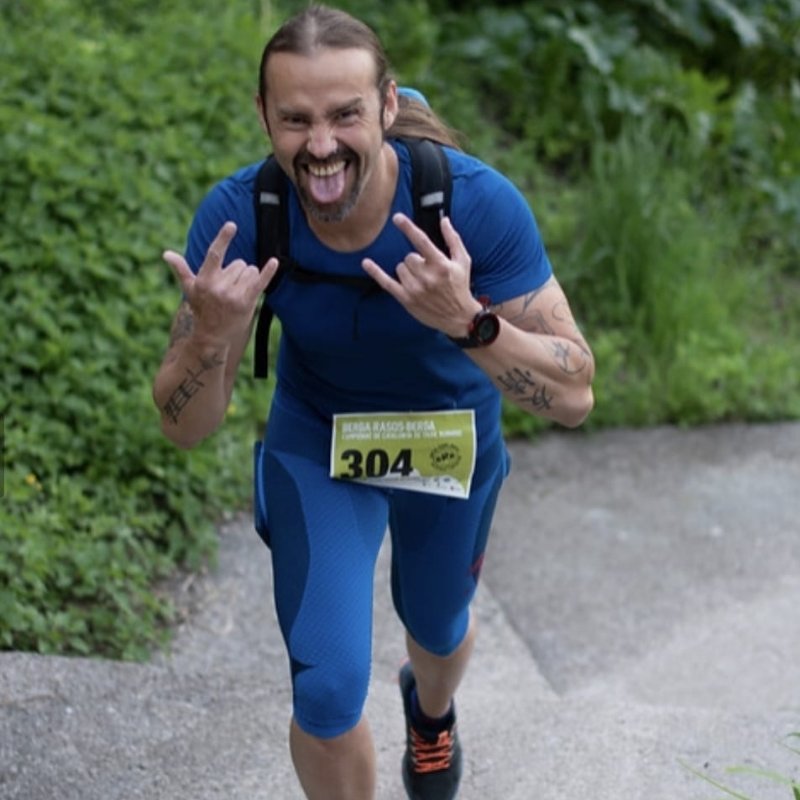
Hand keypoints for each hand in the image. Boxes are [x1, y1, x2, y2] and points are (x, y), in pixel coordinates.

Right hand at [163, 221, 278, 342]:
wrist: (212, 336)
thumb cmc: (201, 309)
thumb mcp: (190, 289)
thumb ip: (181, 269)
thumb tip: (166, 254)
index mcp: (205, 279)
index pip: (215, 254)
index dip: (223, 238)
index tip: (231, 225)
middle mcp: (219, 286)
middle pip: (239, 263)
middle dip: (237, 273)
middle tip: (229, 289)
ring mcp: (233, 295)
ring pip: (250, 271)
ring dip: (248, 279)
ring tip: (238, 293)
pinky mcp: (247, 303)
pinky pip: (260, 282)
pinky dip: (268, 272)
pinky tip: (274, 262)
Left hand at [362, 213, 482, 336]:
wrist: (459, 317)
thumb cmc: (460, 287)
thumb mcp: (463, 261)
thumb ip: (453, 239)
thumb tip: (444, 220)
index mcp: (440, 265)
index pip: (421, 241)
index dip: (408, 228)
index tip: (396, 217)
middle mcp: (427, 276)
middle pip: (409, 257)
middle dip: (416, 261)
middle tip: (427, 271)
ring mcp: (415, 289)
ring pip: (400, 267)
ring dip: (408, 271)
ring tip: (421, 281)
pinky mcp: (406, 299)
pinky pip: (386, 282)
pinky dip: (375, 272)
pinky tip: (366, 263)